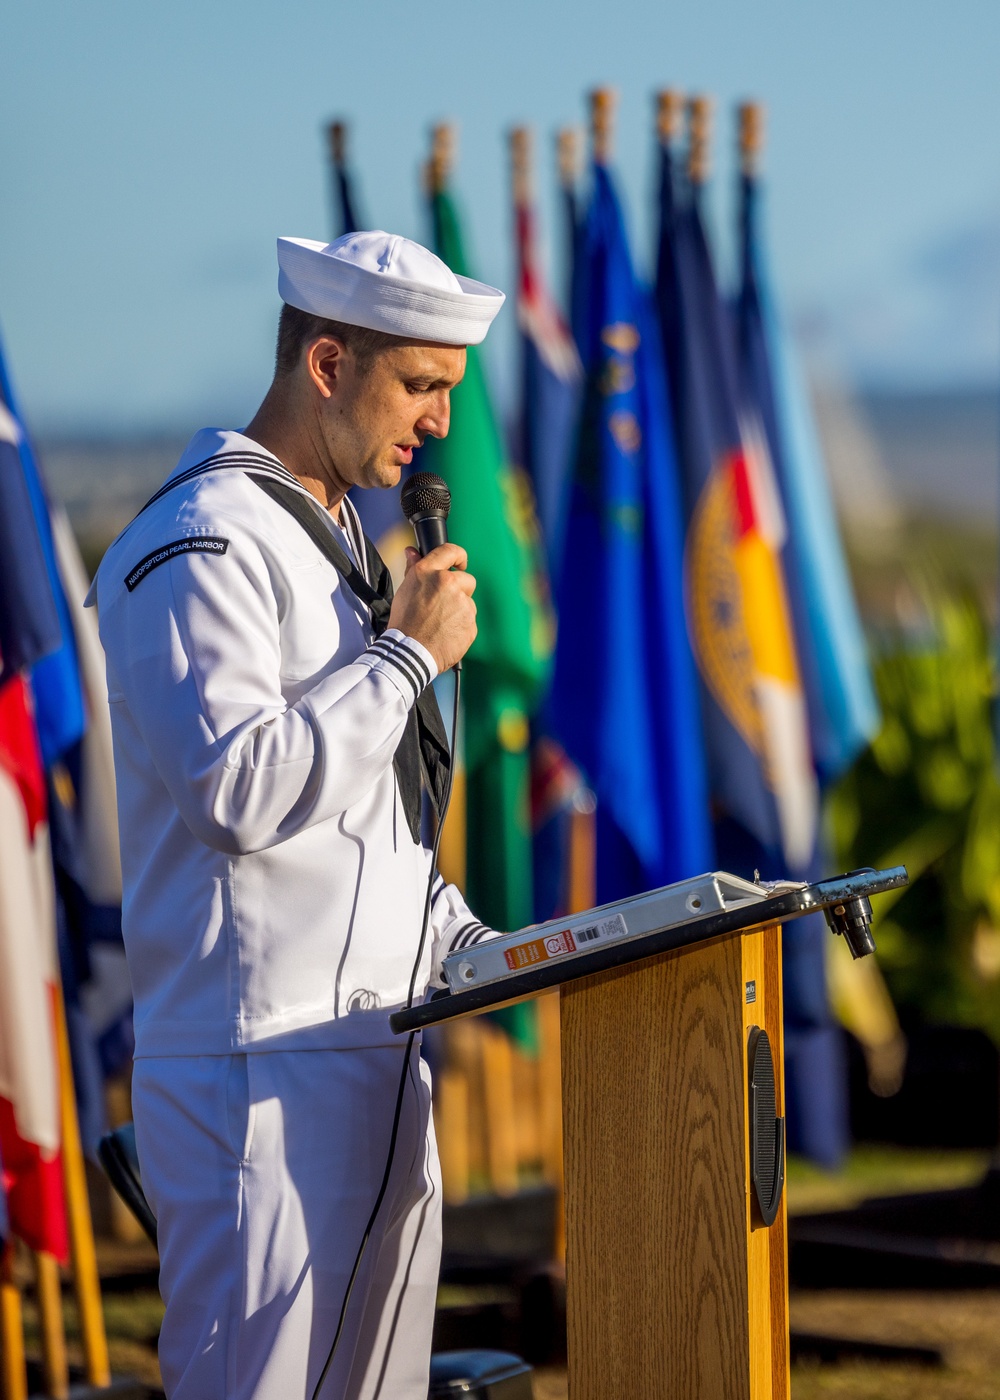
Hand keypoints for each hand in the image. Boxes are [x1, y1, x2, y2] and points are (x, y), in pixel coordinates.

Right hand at [388, 543, 476, 672]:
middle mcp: (448, 584)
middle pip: (466, 580)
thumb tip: (412, 552)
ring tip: (440, 623)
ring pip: (468, 602)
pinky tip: (446, 633)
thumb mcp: (405, 590)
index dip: (458, 556)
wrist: (410, 652)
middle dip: (459, 590)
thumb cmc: (404, 623)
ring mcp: (462, 604)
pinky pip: (470, 621)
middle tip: (442, 605)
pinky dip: (461, 626)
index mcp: (429, 572)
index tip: (460, 563)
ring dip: (459, 610)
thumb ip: (413, 568)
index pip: (450, 551)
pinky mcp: (471, 623)